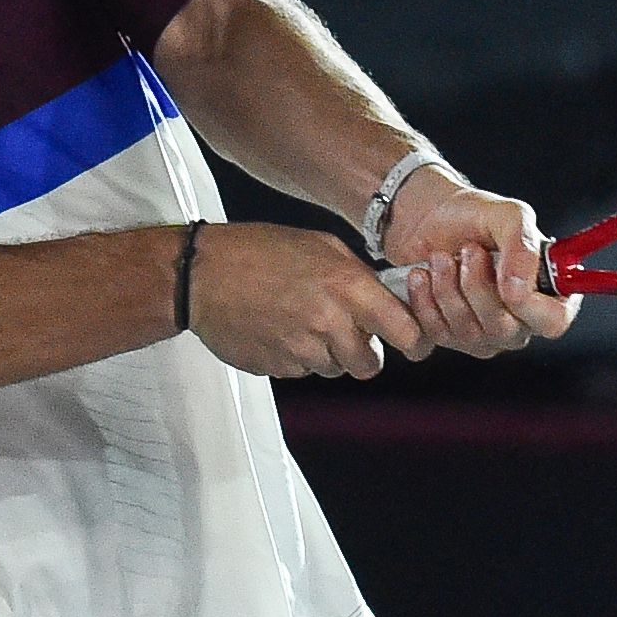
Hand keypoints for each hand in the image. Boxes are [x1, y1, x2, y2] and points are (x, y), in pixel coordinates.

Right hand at [186, 222, 431, 378]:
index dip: (415, 342)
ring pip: (334, 369)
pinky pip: (302, 370)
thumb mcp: (321, 245)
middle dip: (363, 353)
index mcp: (347, 287)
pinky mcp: (278, 366)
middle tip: (347, 331)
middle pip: (370, 364)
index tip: (415, 344)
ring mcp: (302, 349)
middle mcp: (329, 322)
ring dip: (327, 353)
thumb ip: (358, 275)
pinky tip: (279, 328)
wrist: (201, 274)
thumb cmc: (259, 251)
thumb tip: (389, 297)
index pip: (405, 332)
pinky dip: (297, 356)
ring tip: (302, 321)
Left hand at [383, 169, 578, 354]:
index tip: (506, 282)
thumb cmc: (473, 217)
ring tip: (440, 257)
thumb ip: (524, 247)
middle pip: (506, 330)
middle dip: (478, 287)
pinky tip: (422, 275)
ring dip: (448, 289)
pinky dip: (424, 301)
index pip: (554, 321)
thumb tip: (521, 289)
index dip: (530, 307)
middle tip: (467, 250)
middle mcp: (519, 319)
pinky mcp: (450, 338)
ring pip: (469, 333)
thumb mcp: (508, 216)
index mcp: (546, 292)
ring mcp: (485, 334)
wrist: (425, 217)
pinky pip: (437, 335)